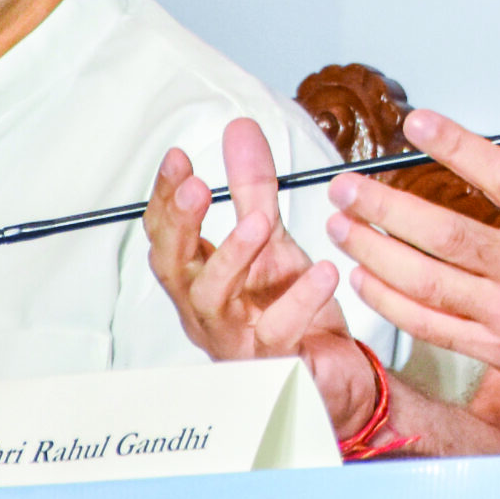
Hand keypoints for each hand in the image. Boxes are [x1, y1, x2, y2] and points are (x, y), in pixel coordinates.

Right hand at [144, 118, 377, 436]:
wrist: (333, 369)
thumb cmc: (288, 307)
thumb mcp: (272, 238)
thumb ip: (253, 187)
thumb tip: (238, 129)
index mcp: (201, 277)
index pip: (167, 235)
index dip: (166, 198)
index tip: (177, 157)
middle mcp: (207, 311)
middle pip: (174, 268)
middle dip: (180, 225)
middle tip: (197, 187)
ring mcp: (236, 340)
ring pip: (214, 300)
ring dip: (232, 256)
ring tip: (260, 221)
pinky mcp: (273, 365)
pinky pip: (278, 333)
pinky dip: (299, 301)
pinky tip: (322, 271)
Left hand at [326, 66, 499, 425]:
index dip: (456, 146)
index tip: (416, 122)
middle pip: (446, 236)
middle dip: (386, 207)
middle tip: (346, 183)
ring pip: (427, 283)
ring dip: (376, 252)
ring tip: (340, 224)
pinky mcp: (494, 348)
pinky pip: (431, 326)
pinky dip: (392, 303)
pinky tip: (364, 278)